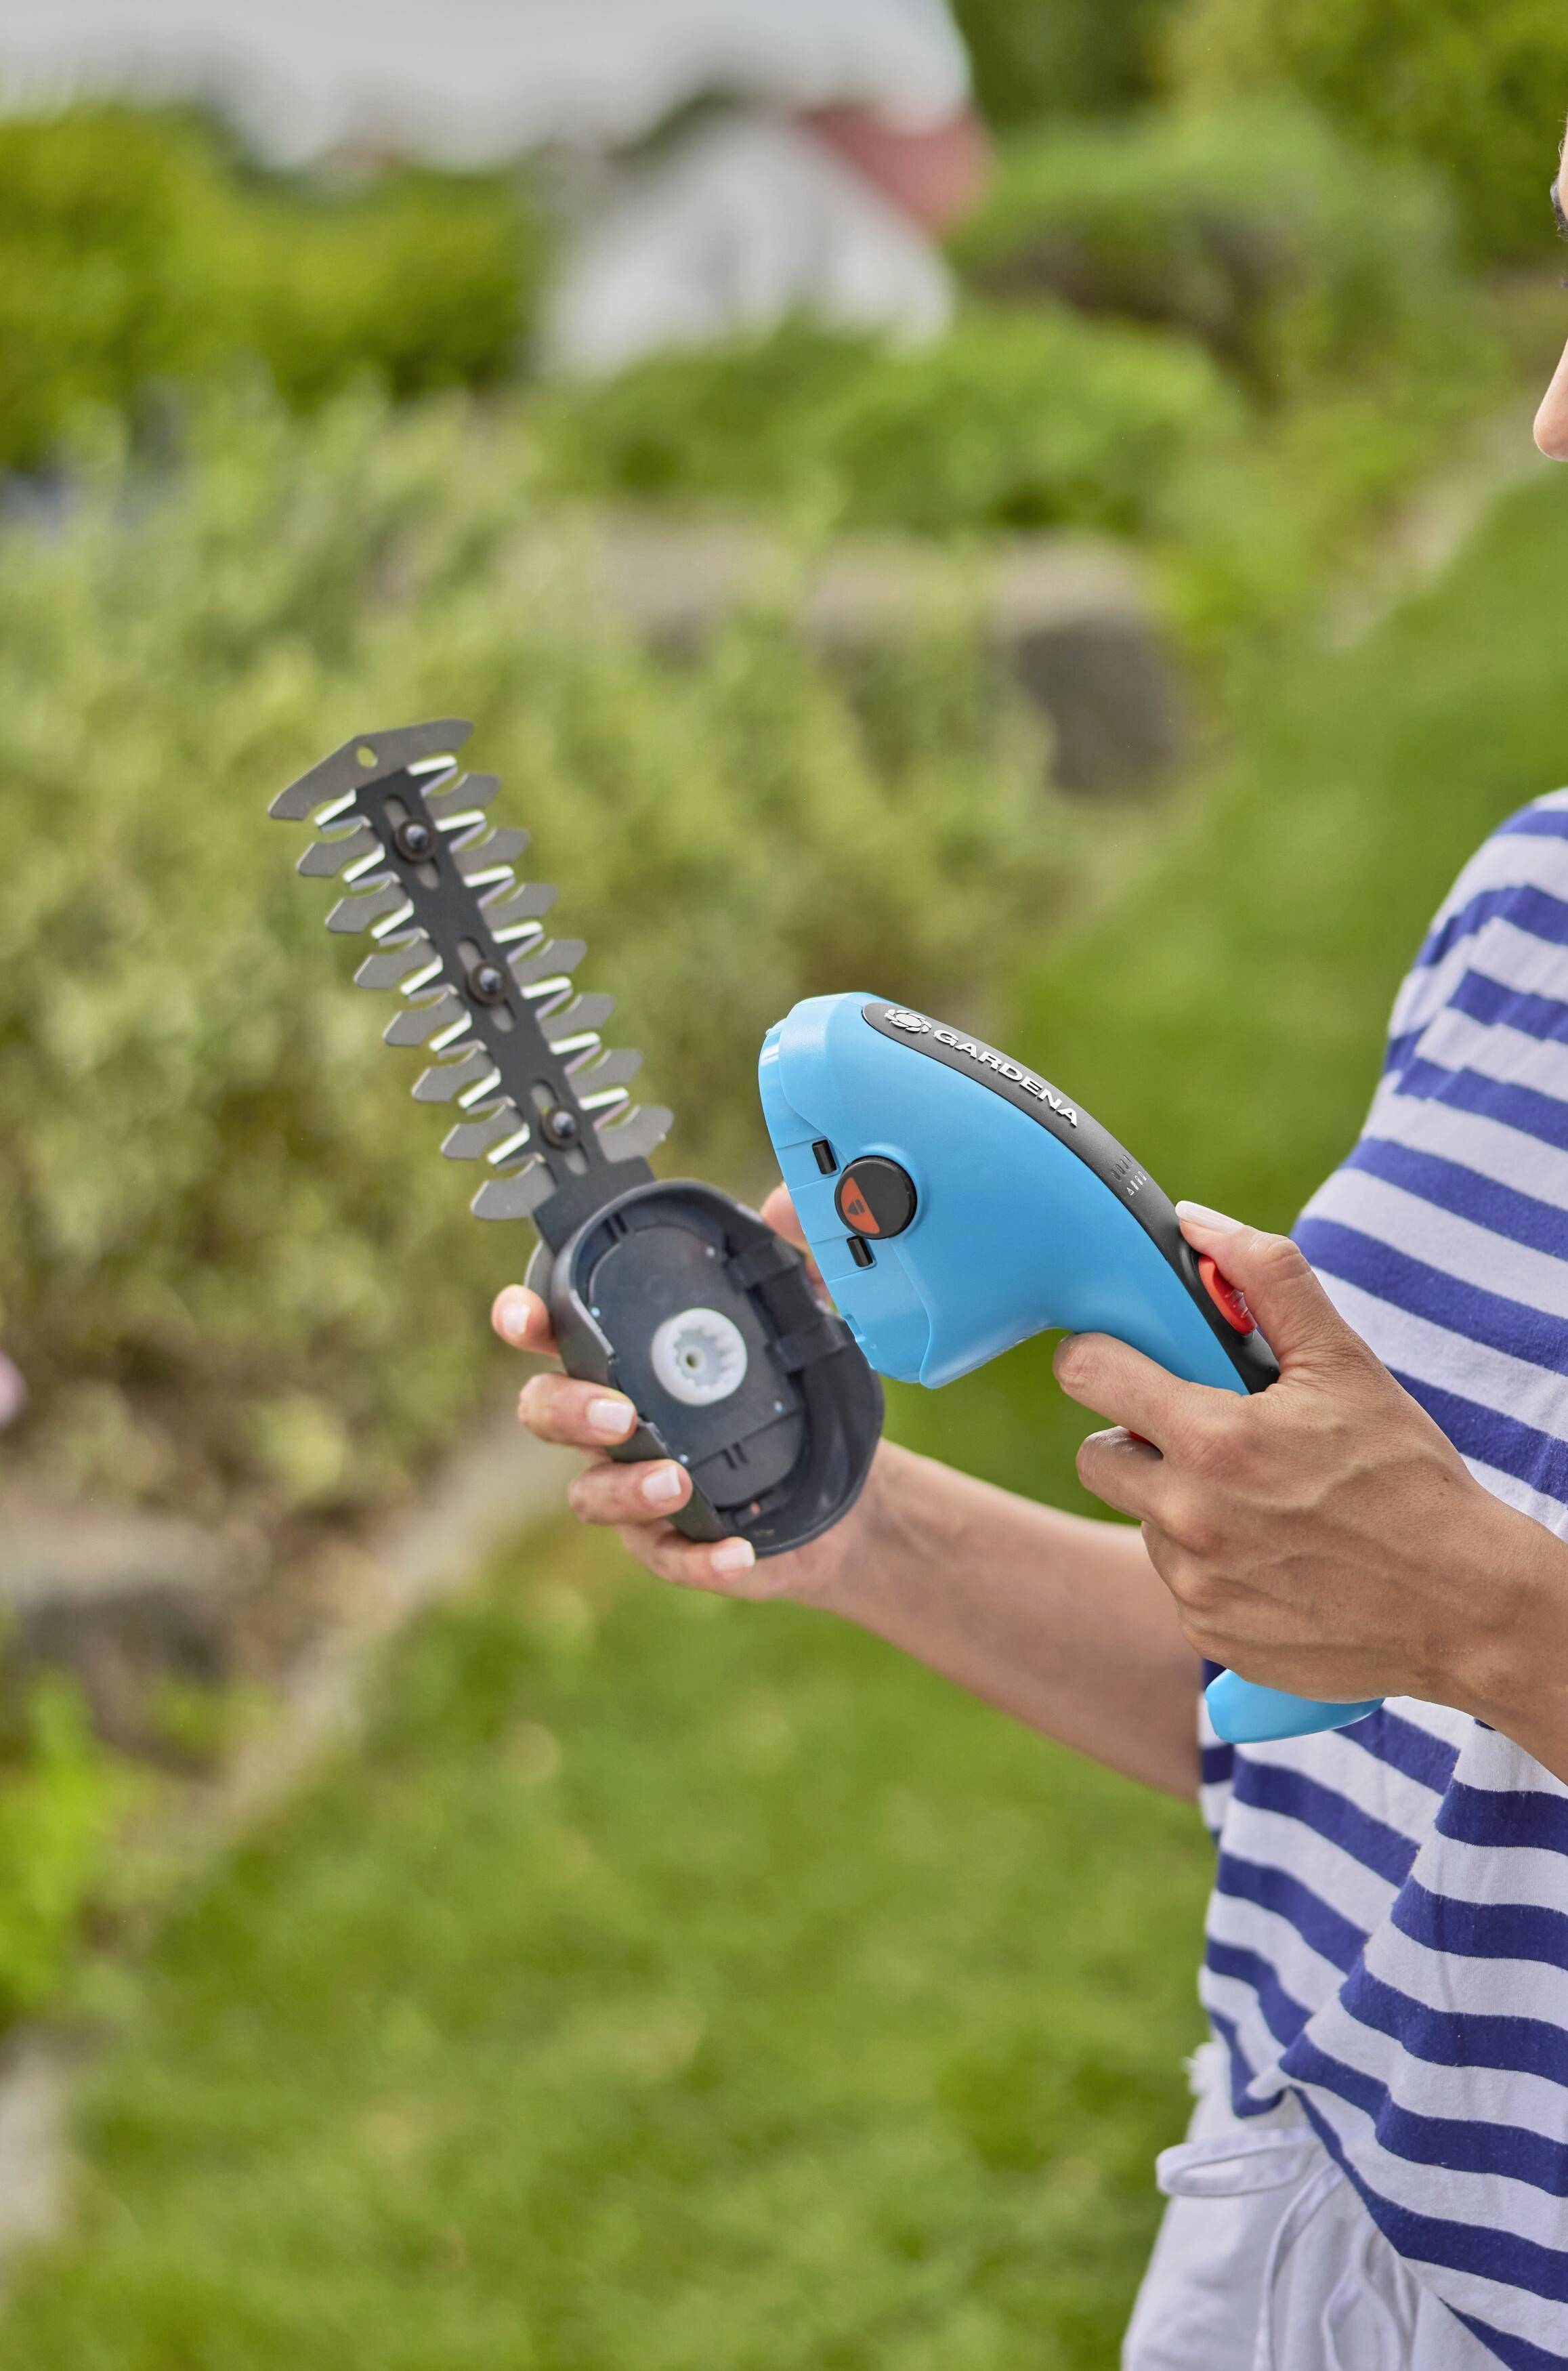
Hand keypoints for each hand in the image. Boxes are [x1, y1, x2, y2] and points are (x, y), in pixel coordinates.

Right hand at [491, 1186, 884, 1606]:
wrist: (851, 1492)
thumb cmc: (802, 1392)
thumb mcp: (810, 1317)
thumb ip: (794, 1256)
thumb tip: (782, 1203)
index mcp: (628, 1354)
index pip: (552, 1329)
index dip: (523, 1319)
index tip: (523, 1317)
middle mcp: (615, 1421)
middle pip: (545, 1411)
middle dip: (569, 1410)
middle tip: (621, 1415)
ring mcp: (634, 1486)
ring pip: (588, 1493)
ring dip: (624, 1488)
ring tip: (677, 1483)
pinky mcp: (672, 1543)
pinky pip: (663, 1556)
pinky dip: (695, 1557)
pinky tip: (737, 1550)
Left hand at [1053, 1204, 1560, 1719]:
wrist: (1464, 1606)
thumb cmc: (1406, 1477)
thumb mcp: (1345, 1363)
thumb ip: (1269, 1280)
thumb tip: (1199, 1225)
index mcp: (1213, 1440)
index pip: (1087, 1373)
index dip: (1099, 1356)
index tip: (1124, 1359)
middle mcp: (1189, 1517)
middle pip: (1097, 1455)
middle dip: (1138, 1437)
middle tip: (1206, 1437)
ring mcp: (1194, 1584)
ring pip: (1143, 1519)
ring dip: (1180, 1503)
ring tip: (1260, 1501)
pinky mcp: (1208, 1632)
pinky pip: (1178, 1581)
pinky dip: (1211, 1564)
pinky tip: (1274, 1556)